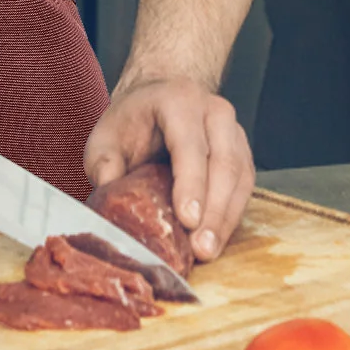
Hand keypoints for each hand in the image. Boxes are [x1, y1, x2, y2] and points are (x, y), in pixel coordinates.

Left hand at [83, 74, 252, 261]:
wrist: (157, 98)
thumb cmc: (132, 121)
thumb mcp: (106, 137)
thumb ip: (104, 164)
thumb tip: (109, 195)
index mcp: (178, 100)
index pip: (190, 144)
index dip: (191, 183)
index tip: (187, 220)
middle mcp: (213, 111)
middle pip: (223, 163)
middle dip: (214, 210)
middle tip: (201, 249)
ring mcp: (233, 131)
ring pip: (239, 177)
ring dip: (225, 218)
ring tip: (208, 251)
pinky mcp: (242, 152)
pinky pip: (245, 186)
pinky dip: (232, 215)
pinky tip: (216, 238)